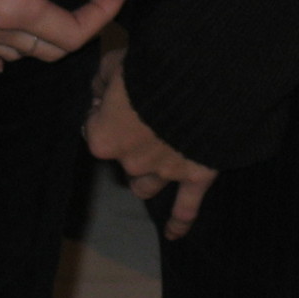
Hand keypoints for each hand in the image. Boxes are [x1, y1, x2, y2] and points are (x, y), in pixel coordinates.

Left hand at [84, 48, 217, 237]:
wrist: (204, 77)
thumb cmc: (154, 66)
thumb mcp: (118, 62)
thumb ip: (103, 80)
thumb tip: (98, 91)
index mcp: (104, 136)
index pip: (93, 128)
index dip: (104, 110)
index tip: (116, 96)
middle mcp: (130, 161)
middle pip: (122, 158)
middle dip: (129, 141)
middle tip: (144, 116)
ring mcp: (164, 172)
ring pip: (146, 185)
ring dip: (146, 176)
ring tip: (152, 164)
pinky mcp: (196, 175)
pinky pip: (186, 207)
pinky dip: (179, 222)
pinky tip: (173, 235)